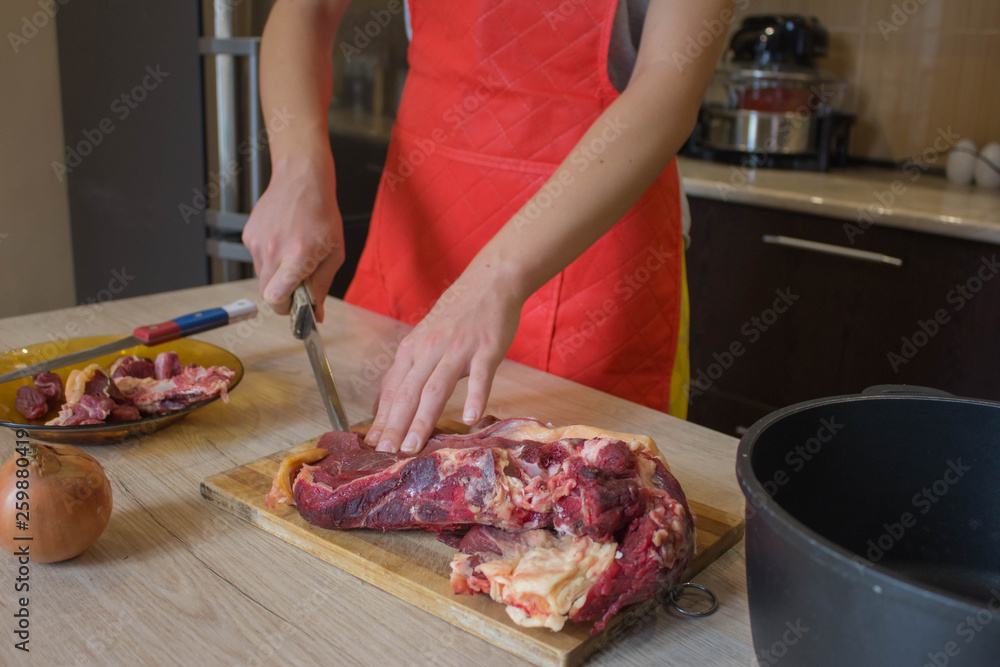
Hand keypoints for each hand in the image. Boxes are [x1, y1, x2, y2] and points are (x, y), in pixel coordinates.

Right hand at [242, 155, 344, 321]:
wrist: (301, 179)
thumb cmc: (322, 213)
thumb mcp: (334, 252)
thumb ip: (323, 285)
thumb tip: (316, 313)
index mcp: (297, 256)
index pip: (276, 297)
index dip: (285, 308)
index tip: (295, 306)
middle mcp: (273, 251)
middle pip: (266, 292)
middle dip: (282, 295)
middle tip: (298, 281)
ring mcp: (257, 242)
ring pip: (262, 276)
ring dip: (276, 274)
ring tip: (292, 253)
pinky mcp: (249, 235)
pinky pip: (257, 258)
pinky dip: (269, 257)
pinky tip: (283, 240)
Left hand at [364, 268, 523, 453]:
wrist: (490, 282)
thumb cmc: (458, 315)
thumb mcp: (425, 338)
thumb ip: (409, 369)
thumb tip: (385, 402)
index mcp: (413, 349)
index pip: (393, 389)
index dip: (382, 418)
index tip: (372, 444)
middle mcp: (430, 349)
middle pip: (408, 392)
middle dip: (395, 425)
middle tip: (385, 453)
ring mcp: (458, 350)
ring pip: (436, 388)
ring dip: (423, 419)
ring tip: (414, 446)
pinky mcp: (486, 350)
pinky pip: (480, 377)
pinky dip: (475, 398)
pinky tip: (470, 418)